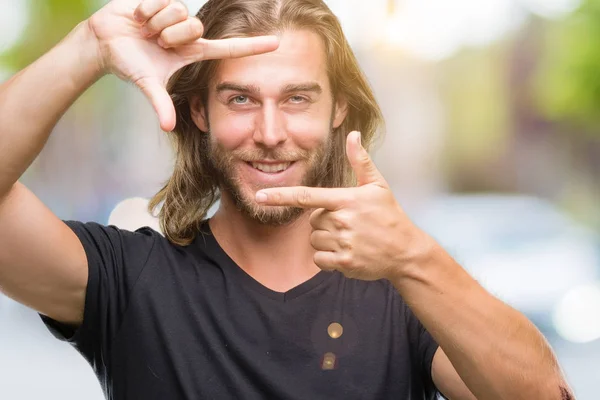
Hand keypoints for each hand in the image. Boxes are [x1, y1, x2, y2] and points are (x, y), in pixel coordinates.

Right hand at [87, 0, 278, 130]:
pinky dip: (146, 12)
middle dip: (170, 36)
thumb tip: (167, 127)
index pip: (230, 48)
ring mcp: (178, 15)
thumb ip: (160, 104)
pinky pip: (162, 1)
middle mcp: (190, 33)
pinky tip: (139, 18)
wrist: (105, 42)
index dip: (252, 47)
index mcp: (194, 52)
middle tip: (156, 42)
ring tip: (146, 31)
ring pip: (179, 13)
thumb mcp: (147, 83)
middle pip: (195, 28)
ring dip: (157, 24)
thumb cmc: (130, 63)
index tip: (277, 44)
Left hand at [255, 131, 427, 280]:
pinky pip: (319, 259)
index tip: (260, 196)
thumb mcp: (378, 186)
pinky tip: (347, 253)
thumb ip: (361, 161)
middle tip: (348, 224)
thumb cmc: (389, 216)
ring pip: (314, 240)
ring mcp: (343, 243)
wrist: (406, 251)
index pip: (306, 197)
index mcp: (346, 200)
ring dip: (326, 241)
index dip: (280, 196)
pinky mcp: (344, 263)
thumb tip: (353, 135)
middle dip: (324, 222)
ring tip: (350, 238)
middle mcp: (342, 221)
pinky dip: (328, 258)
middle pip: (312, 221)